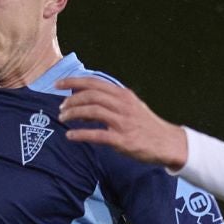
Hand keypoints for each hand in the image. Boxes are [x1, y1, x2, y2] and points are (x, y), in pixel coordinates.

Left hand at [56, 76, 189, 167]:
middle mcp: (122, 105)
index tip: (58, 84)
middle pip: (91, 95)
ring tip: (63, 119)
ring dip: (73, 114)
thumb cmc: (145, 125)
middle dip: (71, 100)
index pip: (94, 82)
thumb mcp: (130, 105)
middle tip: (61, 108)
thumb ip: (110, 101)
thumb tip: (84, 103)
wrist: (166, 142)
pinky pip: (97, 134)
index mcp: (123, 94)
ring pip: (92, 111)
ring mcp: (122, 122)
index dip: (73, 81)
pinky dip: (81, 134)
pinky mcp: (122, 140)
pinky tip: (70, 136)